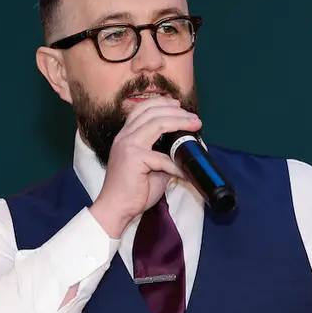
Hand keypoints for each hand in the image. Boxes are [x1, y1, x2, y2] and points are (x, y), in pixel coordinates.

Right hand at [89, 96, 201, 237]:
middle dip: (176, 111)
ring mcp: (128, 145)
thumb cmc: (133, 191)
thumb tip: (182, 151)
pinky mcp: (134, 158)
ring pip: (157, 123)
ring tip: (195, 125)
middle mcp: (124, 136)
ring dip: (180, 122)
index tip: (178, 106)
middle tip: (194, 118)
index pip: (141, 109)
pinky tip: (186, 171)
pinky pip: (163, 157)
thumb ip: (163, 155)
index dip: (161, 104)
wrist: (116, 209)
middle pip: (152, 112)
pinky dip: (178, 165)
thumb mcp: (150, 167)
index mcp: (125, 136)